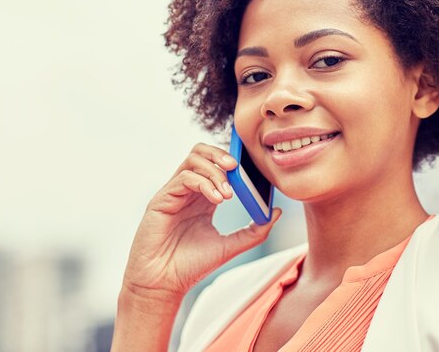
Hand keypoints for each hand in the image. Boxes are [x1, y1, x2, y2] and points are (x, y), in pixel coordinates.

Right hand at [121, 143, 280, 302]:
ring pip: (192, 160)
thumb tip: (277, 212)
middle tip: (237, 168)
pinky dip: (204, 184)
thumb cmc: (192, 266)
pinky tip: (217, 200)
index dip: (232, 161)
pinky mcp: (161, 200)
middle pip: (201, 153)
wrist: (164, 284)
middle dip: (221, 155)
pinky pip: (184, 178)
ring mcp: (173, 193)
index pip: (216, 164)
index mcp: (203, 198)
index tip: (250, 168)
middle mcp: (187, 191)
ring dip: (214, 171)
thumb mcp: (231, 245)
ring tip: (228, 193)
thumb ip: (255, 230)